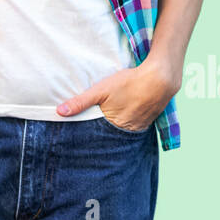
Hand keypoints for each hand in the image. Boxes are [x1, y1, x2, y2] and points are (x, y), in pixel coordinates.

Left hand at [56, 59, 181, 130]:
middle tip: (90, 136)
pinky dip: (126, 126)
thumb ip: (80, 102)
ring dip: (114, 131)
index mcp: (114, 126)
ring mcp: (139, 127)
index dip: (88, 138)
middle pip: (109, 138)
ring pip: (122, 134)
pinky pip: (133, 128)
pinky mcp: (147, 122)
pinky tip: (122, 118)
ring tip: (105, 127)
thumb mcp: (101, 89)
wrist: (159, 79)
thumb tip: (60, 112)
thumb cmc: (129, 82)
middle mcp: (127, 131)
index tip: (78, 140)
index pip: (96, 138)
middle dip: (100, 137)